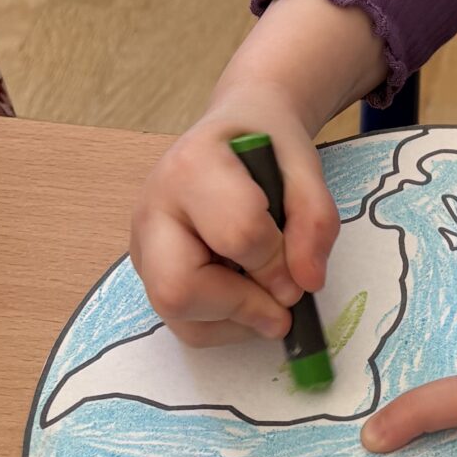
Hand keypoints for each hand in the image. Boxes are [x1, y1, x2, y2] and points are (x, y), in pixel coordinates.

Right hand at [130, 92, 338, 347]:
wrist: (232, 132)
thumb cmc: (266, 144)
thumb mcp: (304, 166)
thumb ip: (314, 219)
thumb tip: (306, 284)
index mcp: (193, 166)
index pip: (236, 235)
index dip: (277, 263)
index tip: (300, 269)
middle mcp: (153, 209)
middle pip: (178, 289)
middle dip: (241, 306)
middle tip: (283, 302)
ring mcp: (142, 245)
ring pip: (175, 314)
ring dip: (235, 320)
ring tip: (267, 293)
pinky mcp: (147, 271)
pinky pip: (179, 320)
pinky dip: (222, 323)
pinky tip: (246, 293)